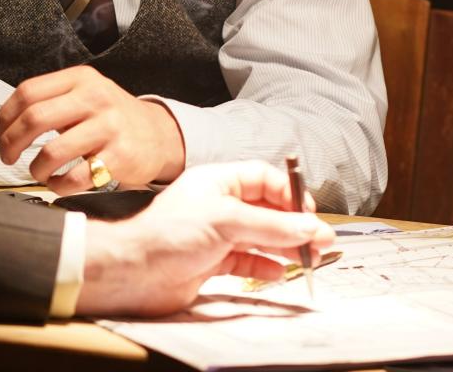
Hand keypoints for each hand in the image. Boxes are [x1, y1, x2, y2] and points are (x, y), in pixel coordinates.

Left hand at [0, 66, 185, 193]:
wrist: (158, 135)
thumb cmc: (111, 119)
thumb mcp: (86, 96)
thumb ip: (51, 104)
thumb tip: (5, 129)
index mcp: (81, 79)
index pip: (28, 92)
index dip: (5, 116)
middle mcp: (95, 98)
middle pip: (35, 119)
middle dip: (11, 143)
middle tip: (7, 156)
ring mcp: (109, 127)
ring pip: (52, 152)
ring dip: (36, 169)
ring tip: (39, 172)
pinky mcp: (119, 156)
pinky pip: (75, 178)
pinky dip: (58, 186)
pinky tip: (59, 183)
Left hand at [75, 161, 336, 316]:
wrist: (133, 271)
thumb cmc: (168, 234)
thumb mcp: (228, 222)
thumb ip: (273, 226)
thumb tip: (311, 227)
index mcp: (219, 181)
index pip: (264, 179)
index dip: (289, 193)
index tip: (308, 211)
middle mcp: (219, 205)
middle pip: (267, 210)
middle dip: (293, 224)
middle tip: (318, 239)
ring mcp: (216, 234)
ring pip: (260, 237)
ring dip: (284, 247)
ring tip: (307, 258)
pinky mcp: (212, 261)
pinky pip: (247, 261)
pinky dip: (265, 266)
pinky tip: (278, 272)